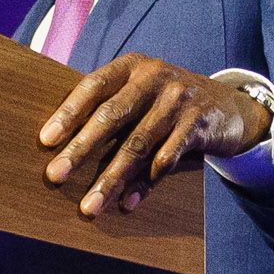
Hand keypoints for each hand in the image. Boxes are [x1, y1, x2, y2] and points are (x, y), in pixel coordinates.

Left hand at [38, 53, 268, 216]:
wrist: (227, 105)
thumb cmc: (166, 103)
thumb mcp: (141, 93)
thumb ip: (112, 107)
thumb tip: (62, 147)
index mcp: (131, 67)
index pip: (94, 86)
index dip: (69, 112)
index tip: (45, 139)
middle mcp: (154, 78)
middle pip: (112, 116)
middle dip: (80, 149)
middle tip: (55, 175)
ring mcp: (178, 100)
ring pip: (137, 144)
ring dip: (111, 178)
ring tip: (90, 206)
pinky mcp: (199, 124)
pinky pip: (166, 159)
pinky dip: (145, 184)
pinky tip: (128, 203)